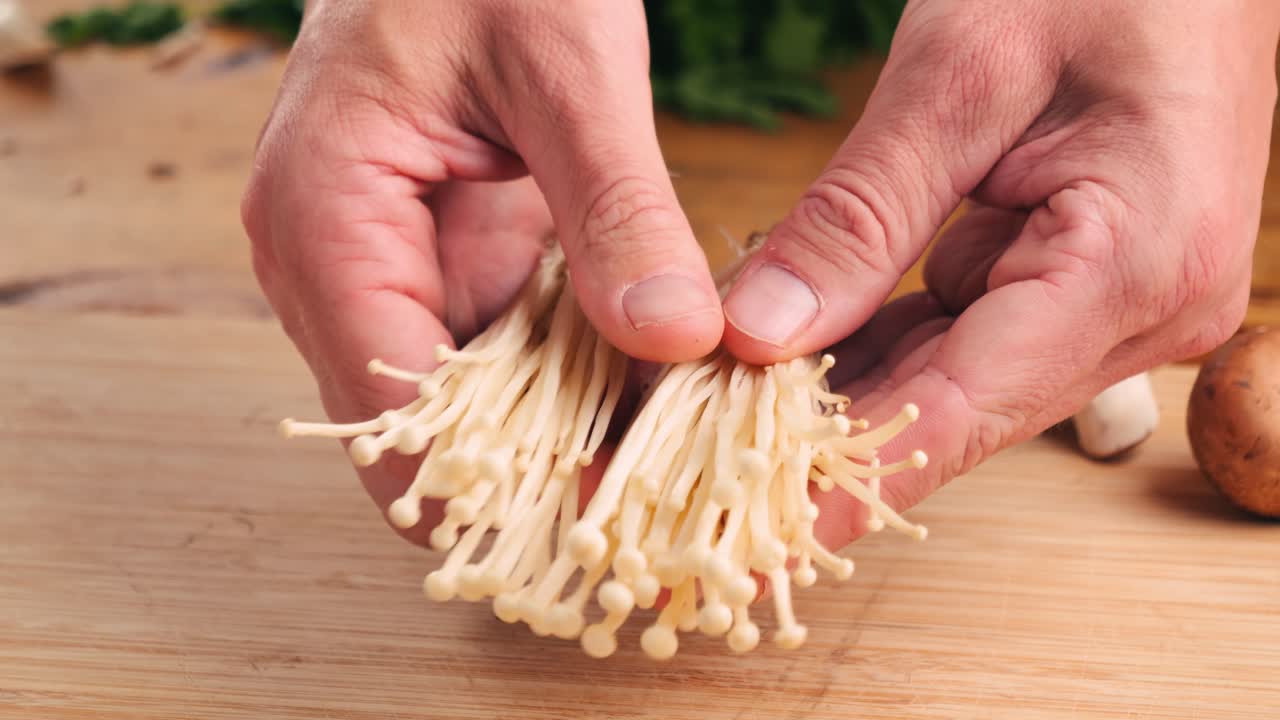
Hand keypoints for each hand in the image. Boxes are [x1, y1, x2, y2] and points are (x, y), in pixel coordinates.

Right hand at [241, 0, 724, 540]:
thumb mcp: (566, 66)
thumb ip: (617, 205)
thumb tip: (677, 338)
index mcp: (324, 222)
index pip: (389, 413)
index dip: (494, 486)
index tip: (608, 518)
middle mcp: (333, 270)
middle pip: (423, 436)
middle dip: (533, 482)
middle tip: (653, 513)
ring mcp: (386, 274)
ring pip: (466, 413)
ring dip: (559, 445)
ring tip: (666, 471)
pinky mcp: (444, 267)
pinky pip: (499, 362)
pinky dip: (570, 387)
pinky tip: (651, 400)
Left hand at [722, 0, 1279, 547]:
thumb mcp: (960, 75)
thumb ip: (861, 215)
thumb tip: (759, 335)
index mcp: (1132, 267)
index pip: (959, 416)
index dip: (841, 485)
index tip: (741, 543)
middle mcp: (1139, 311)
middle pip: (947, 411)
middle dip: (814, 445)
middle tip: (690, 477)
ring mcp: (1113, 300)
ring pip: (946, 379)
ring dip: (832, 396)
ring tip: (712, 415)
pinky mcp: (1079, 278)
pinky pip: (958, 333)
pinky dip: (870, 341)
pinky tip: (780, 352)